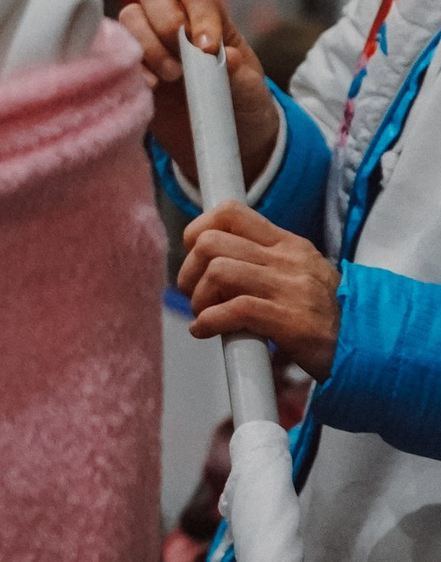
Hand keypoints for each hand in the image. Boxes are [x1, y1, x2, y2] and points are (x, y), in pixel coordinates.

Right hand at [119, 0, 278, 184]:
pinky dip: (131, 66)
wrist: (220, 139)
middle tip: (181, 60)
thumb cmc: (241, 107)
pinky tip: (151, 87)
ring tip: (170, 77)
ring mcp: (149, 43)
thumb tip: (228, 56)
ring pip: (130, 17)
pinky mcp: (131, 67)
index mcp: (211, 21)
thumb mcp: (251, 93)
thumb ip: (241, 75)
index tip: (208, 48)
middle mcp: (176, 24)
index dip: (201, 16)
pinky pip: (116, 50)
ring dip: (147, 44)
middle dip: (163, 22)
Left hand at [179, 202, 342, 378]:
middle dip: (190, 269)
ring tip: (203, 315)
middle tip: (193, 293)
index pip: (229, 212)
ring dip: (199, 298)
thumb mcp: (301, 274)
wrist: (371, 349)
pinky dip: (210, 321)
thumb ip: (263, 261)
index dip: (198, 230)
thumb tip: (210, 262)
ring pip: (219, 272)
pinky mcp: (291, 321)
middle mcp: (288, 260)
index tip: (193, 255)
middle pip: (212, 243)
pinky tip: (206, 331)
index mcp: (288, 244)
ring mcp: (291, 289)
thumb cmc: (329, 316)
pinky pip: (235, 310)